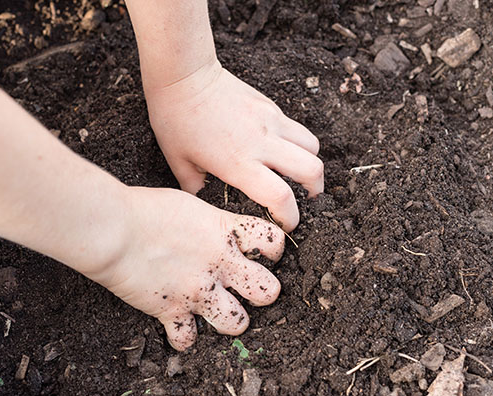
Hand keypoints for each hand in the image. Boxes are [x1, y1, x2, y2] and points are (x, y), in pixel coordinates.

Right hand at [84, 186, 284, 350]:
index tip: (261, 252)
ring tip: (217, 308)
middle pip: (268, 291)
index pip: (274, 243)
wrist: (114, 229)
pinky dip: (183, 335)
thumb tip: (220, 229)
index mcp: (226, 232)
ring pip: (238, 323)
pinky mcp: (172, 311)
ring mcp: (198, 291)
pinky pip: (187, 339)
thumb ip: (213, 222)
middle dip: (262, 291)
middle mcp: (220, 265)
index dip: (272, 250)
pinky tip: (178, 323)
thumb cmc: (146, 208)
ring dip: (230, 319)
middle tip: (246, 286)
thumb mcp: (192, 205)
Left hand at [145, 60, 323, 231]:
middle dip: (316, 192)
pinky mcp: (271, 106)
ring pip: (312, 147)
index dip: (290, 217)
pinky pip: (297, 129)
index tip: (286, 223)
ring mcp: (271, 121)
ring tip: (299, 174)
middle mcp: (262, 143)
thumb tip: (204, 205)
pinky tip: (280, 150)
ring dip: (311, 165)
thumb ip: (196, 189)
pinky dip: (298, 144)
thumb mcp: (179, 163)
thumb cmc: (176, 120)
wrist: (184, 75)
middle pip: (313, 171)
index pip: (282, 197)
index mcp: (239, 163)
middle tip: (305, 200)